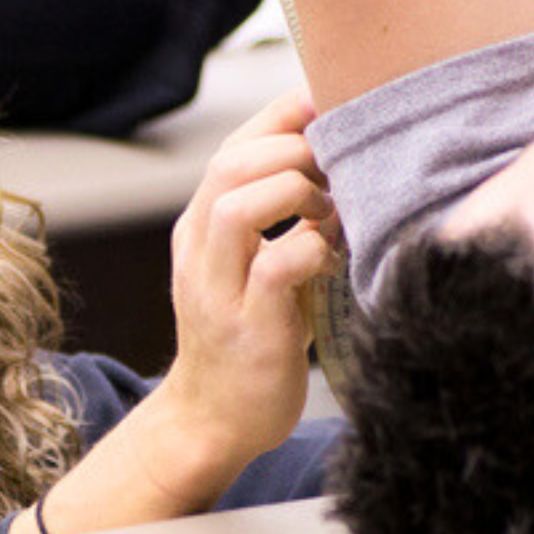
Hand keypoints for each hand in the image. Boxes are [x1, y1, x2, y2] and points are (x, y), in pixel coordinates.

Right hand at [8, 88, 337, 533]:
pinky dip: (311, 250)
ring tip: (328, 212)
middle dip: (292, 151)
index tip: (329, 114)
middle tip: (335, 172)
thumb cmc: (246, 336)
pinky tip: (330, 259)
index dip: (281, 120)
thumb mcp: (249, 265)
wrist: (211, 420)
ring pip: (238, 207)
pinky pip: (276, 267)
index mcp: (199, 228)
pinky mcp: (248, 329)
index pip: (232, 149)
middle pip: (229, 165)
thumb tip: (334, 164)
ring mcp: (218, 290)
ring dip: (295, 194)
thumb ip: (276, 219)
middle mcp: (199, 251)